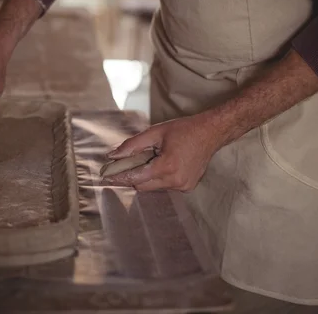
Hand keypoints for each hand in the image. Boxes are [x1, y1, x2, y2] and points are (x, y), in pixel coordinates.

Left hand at [104, 114, 225, 191]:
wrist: (211, 133)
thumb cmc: (184, 129)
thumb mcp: (155, 132)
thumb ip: (133, 145)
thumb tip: (112, 155)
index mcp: (167, 167)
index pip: (136, 178)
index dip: (120, 177)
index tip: (106, 177)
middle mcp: (176, 181)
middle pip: (143, 186)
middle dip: (132, 176)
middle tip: (122, 166)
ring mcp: (183, 186)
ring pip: (153, 187)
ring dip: (146, 177)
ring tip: (148, 160)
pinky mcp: (188, 187)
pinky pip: (165, 186)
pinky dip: (158, 178)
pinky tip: (161, 164)